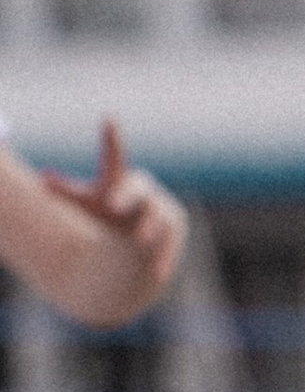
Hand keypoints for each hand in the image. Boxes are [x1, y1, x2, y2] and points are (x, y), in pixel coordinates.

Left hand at [38, 122, 187, 318]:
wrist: (141, 235)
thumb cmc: (110, 214)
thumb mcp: (89, 203)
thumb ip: (68, 191)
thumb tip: (42, 179)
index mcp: (122, 179)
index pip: (114, 157)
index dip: (111, 139)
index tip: (108, 119)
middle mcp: (144, 190)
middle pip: (139, 191)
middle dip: (128, 198)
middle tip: (114, 206)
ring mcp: (163, 209)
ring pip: (159, 217)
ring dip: (149, 228)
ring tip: (139, 240)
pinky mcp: (175, 230)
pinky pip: (170, 242)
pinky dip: (163, 256)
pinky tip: (156, 272)